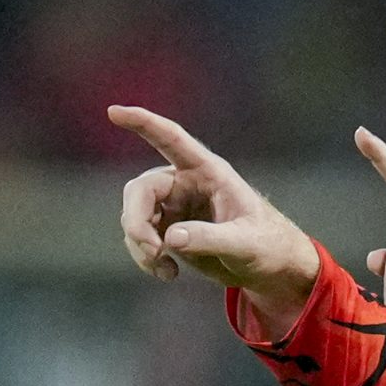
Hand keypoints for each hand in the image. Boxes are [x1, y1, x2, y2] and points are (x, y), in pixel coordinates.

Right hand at [111, 105, 320, 321]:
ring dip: (140, 244)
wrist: (270, 269)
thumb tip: (171, 238)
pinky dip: (146, 257)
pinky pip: (141, 237)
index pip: (172, 140)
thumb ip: (212, 239)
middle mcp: (185, 183)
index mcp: (208, 172)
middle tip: (152, 250)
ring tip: (164, 268)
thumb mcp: (246, 243)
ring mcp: (174, 206)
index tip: (115, 111)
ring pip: (134, 216)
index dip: (144, 123)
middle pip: (141, 190)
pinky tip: (168, 274)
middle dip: (137, 221)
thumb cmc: (269, 246)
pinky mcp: (168, 229)